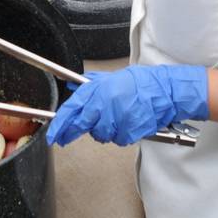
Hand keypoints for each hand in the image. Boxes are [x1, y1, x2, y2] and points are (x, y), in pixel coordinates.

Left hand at [46, 65, 208, 145]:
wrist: (165, 92)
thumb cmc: (141, 84)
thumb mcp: (112, 78)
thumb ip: (91, 84)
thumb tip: (72, 86)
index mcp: (99, 90)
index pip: (72, 109)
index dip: (60, 124)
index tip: (53, 134)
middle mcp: (105, 105)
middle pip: (82, 125)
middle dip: (71, 133)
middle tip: (64, 140)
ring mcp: (117, 119)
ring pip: (100, 135)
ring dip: (103, 131)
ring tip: (115, 119)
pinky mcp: (129, 131)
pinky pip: (117, 139)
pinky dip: (120, 134)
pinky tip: (126, 123)